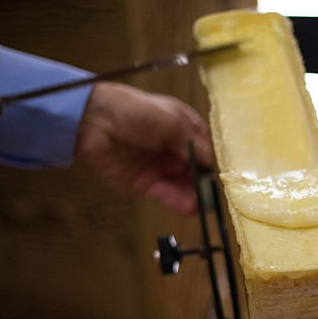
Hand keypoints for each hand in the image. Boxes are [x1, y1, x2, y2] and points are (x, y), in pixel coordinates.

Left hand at [74, 82, 212, 213]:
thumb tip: (211, 162)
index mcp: (184, 130)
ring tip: (205, 205)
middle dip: (206, 183)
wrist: (94, 120)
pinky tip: (192, 207)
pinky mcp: (146, 184)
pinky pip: (167, 195)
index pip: (205, 151)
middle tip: (214, 195)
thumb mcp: (172, 121)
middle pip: (197, 172)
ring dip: (195, 196)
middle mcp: (175, 151)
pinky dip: (179, 202)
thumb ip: (193, 143)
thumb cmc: (135, 110)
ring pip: (184, 186)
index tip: (223, 176)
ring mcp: (161, 168)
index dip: (214, 164)